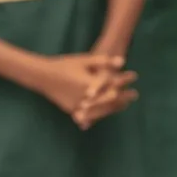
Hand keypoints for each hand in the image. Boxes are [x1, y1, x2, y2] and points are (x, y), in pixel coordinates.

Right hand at [22, 53, 136, 128]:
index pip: (114, 83)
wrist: (42, 76)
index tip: (135, 76)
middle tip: (135, 94)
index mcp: (90, 83)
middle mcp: (85, 97)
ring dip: (115, 108)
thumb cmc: (64, 65)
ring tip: (124, 104)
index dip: (126, 79)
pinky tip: (107, 113)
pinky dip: (99, 115)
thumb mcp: (83, 60)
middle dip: (124, 97)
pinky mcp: (71, 110)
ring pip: (101, 110)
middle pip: (111, 99)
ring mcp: (77, 105)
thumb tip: (123, 61)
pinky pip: (88, 116)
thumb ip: (103, 61)